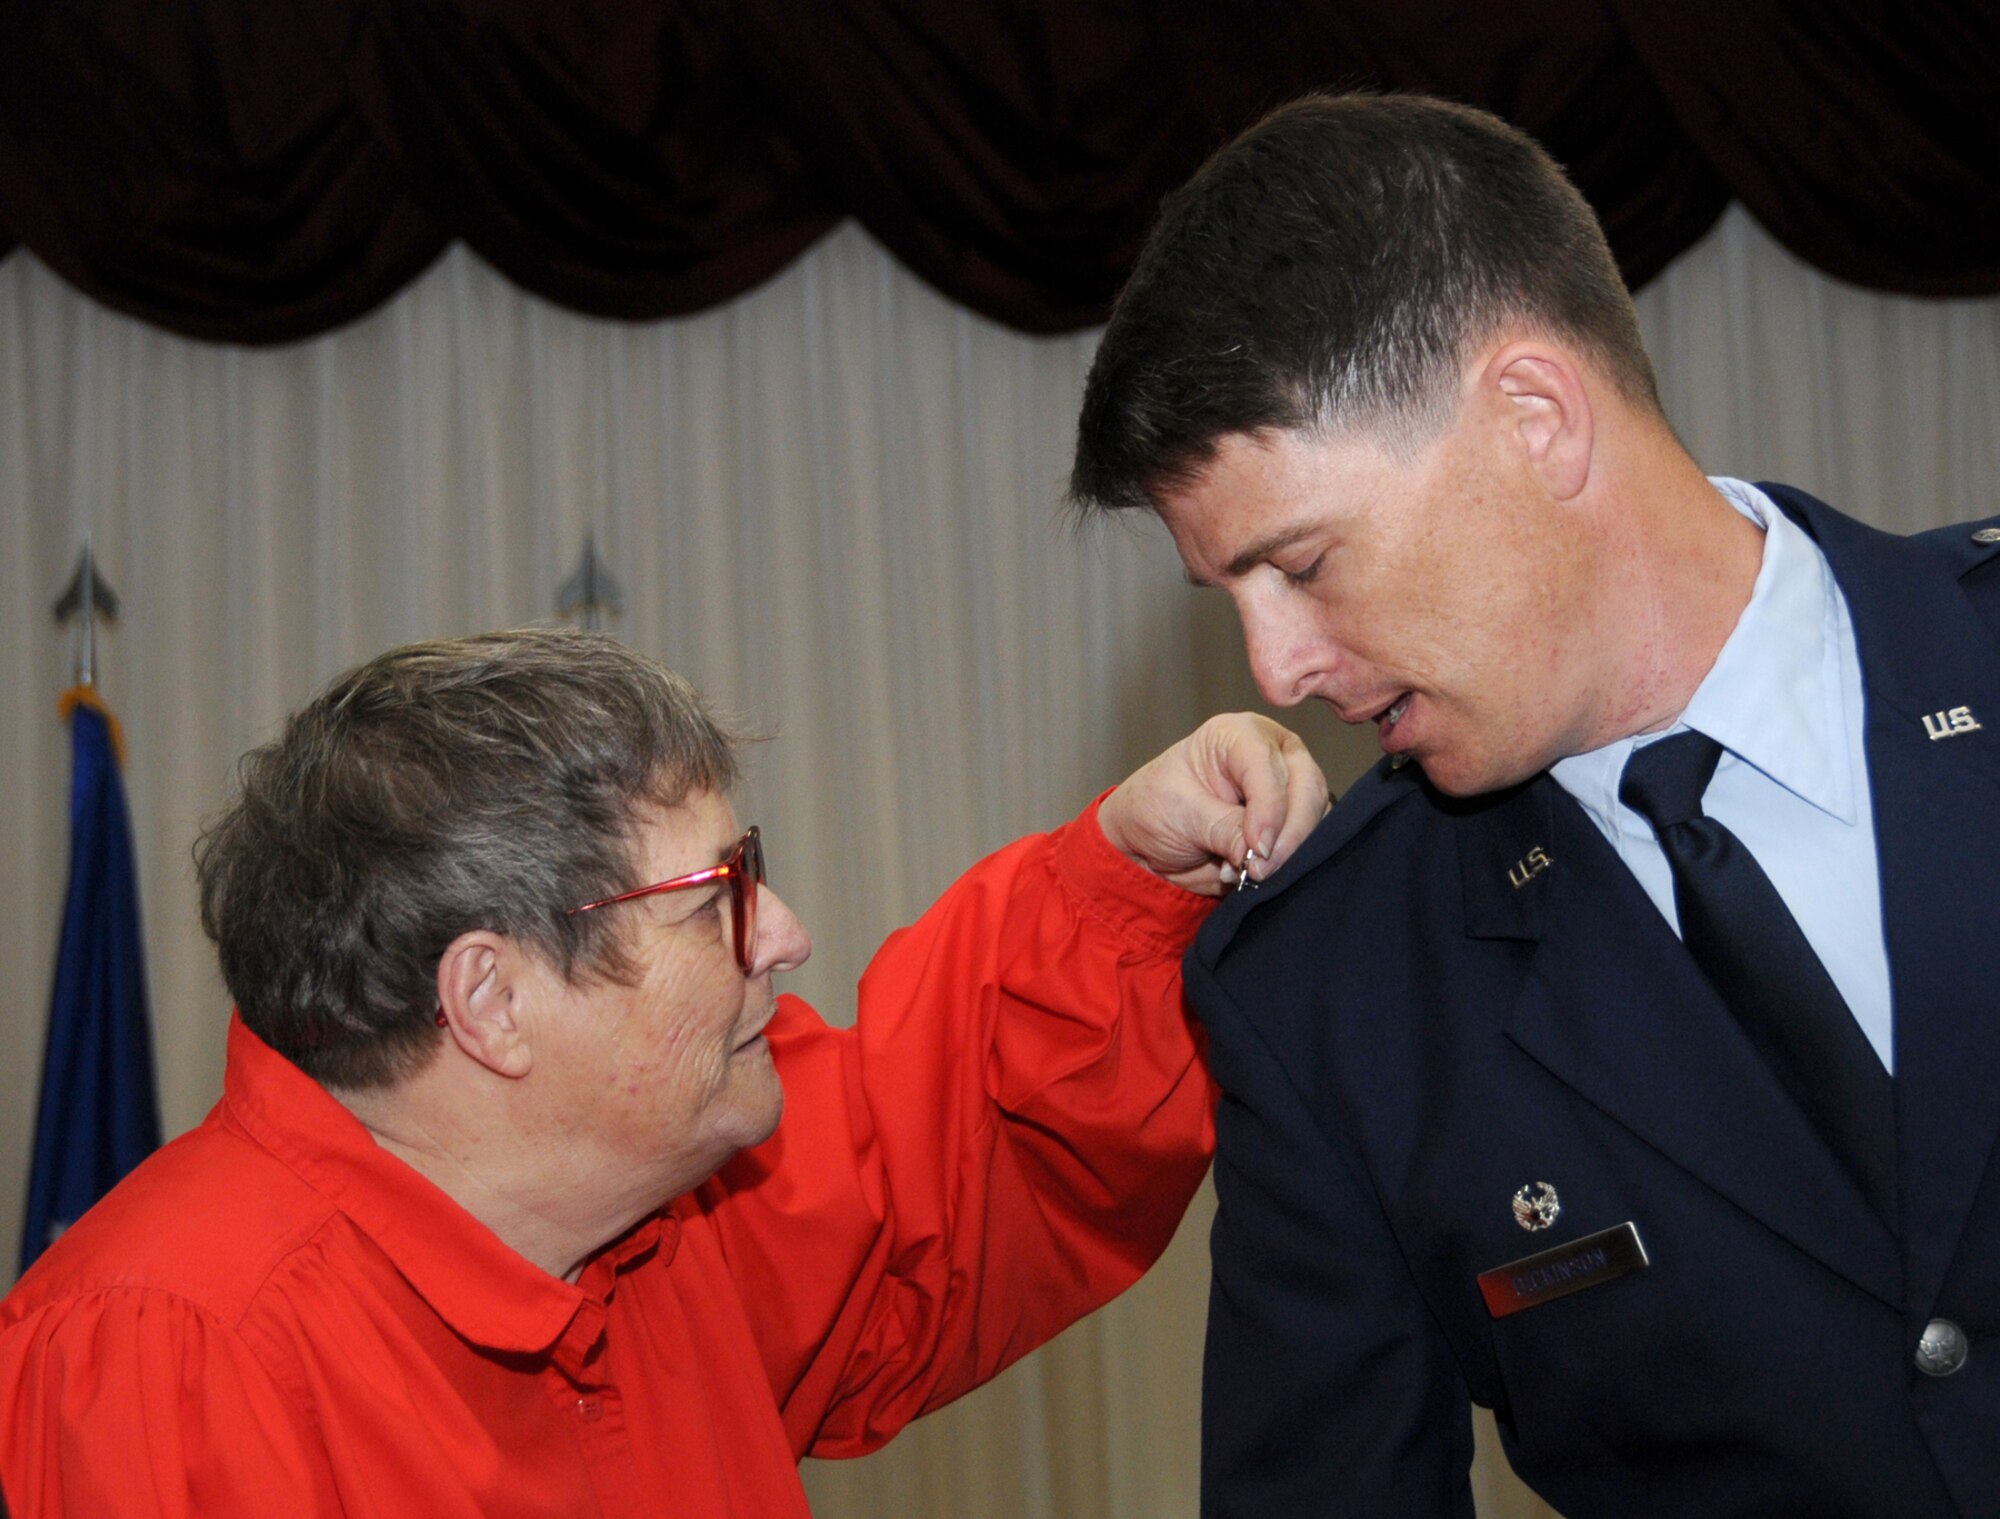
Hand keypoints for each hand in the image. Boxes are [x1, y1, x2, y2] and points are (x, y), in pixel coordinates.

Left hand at [1098, 713, 1329, 894]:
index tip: (1257, 848)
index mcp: (1237, 734)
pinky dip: (1292, 861)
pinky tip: (1257, 874)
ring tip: (1250, 873)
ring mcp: (1289, 786)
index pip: (1267, 764)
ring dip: (1291, 851)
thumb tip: (1259, 851)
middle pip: (1306, 786)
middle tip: (1259, 870)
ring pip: (1317, 816)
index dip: (1268, 808)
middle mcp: (1272, 752)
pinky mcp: (1295, 820)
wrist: (1150, 842)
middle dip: (1289, 833)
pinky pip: (1313, 841)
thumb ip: (1222, 828)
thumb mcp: (1180, 813)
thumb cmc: (1157, 809)